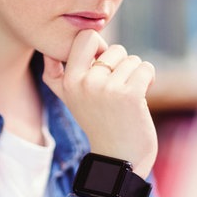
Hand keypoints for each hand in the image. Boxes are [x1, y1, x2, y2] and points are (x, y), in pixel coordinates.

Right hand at [42, 30, 157, 178]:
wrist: (119, 159)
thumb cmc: (99, 124)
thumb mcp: (70, 101)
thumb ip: (56, 77)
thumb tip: (47, 53)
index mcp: (68, 81)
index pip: (85, 37)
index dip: (100, 47)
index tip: (104, 68)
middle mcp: (84, 83)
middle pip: (114, 48)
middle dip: (122, 66)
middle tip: (117, 91)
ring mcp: (106, 89)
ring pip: (132, 60)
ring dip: (135, 76)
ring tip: (126, 98)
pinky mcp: (129, 95)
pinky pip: (146, 68)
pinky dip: (149, 80)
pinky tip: (142, 97)